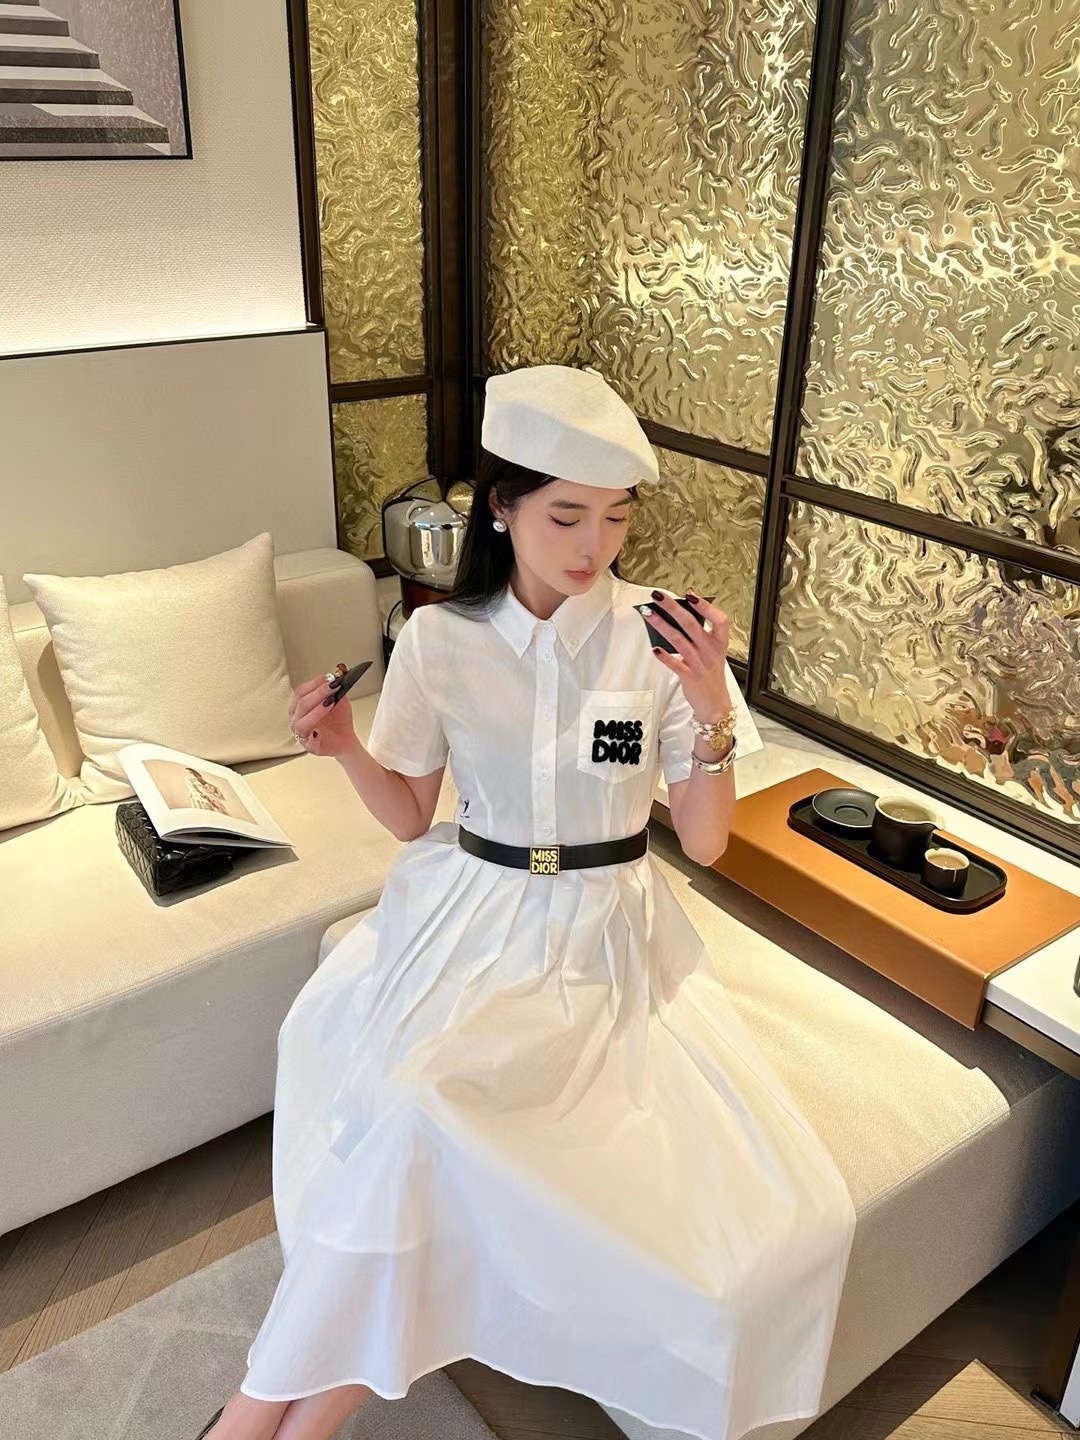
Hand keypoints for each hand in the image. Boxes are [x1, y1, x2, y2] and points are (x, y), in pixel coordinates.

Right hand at [288, 670, 358, 758]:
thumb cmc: (339, 721)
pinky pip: (305, 732)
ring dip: (317, 705)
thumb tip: (340, 672)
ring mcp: (299, 731)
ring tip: (331, 700)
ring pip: (301, 715)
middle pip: (301, 701)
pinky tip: (324, 716)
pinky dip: (315, 721)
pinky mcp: (306, 743)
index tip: (329, 677)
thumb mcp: (340, 701)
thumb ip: (338, 688)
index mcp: (301, 705)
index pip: (302, 690)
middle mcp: (296, 717)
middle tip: (332, 685)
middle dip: (318, 691)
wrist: (345, 741)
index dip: (315, 683)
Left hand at [644, 590, 731, 720]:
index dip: (706, 606)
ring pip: (678, 640)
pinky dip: (665, 656)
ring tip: (648, 614)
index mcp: (719, 643)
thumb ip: (700, 635)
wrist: (715, 704)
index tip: (690, 594)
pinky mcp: (689, 677)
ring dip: (661, 625)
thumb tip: (680, 614)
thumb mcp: (713, 652)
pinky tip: (655, 649)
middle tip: (659, 596)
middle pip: (691, 624)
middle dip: (673, 608)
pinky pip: (675, 664)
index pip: (720, 620)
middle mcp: (710, 651)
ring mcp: (699, 664)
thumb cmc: (711, 675)